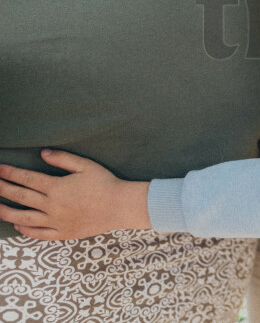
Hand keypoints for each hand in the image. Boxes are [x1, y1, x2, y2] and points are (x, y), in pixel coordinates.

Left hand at [0, 149, 150, 239]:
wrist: (120, 206)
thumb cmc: (105, 183)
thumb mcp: (86, 165)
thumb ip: (63, 159)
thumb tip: (43, 153)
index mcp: (56, 187)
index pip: (26, 178)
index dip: (9, 173)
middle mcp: (52, 206)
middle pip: (20, 197)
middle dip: (3, 189)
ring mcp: (55, 221)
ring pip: (23, 218)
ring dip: (5, 212)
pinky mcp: (63, 233)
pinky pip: (39, 233)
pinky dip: (25, 230)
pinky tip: (17, 225)